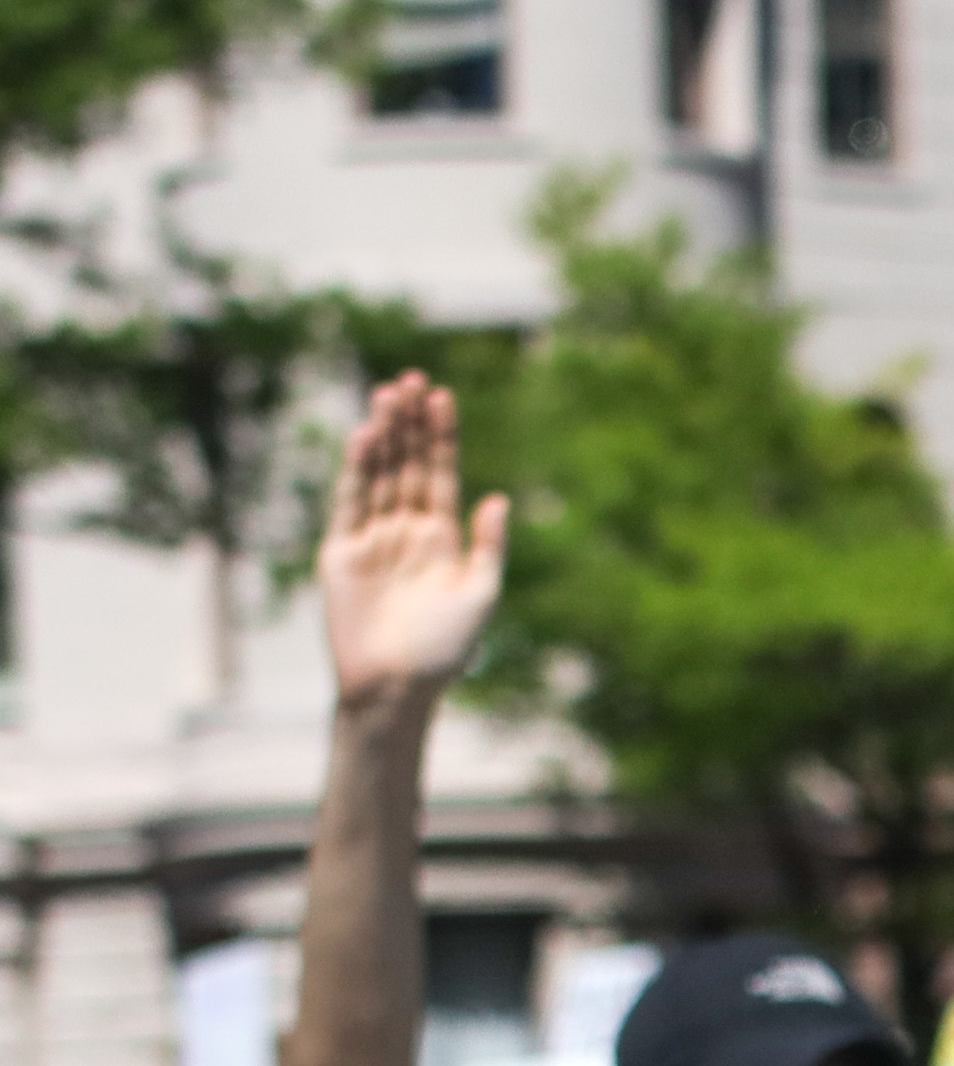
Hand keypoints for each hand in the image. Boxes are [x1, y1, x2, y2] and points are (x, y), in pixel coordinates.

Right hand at [319, 373, 508, 707]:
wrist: (396, 687)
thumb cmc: (445, 650)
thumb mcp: (480, 594)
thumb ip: (488, 545)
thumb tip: (499, 497)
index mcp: (443, 538)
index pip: (439, 474)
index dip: (440, 436)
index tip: (442, 395)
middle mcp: (406, 531)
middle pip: (406, 465)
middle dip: (409, 423)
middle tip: (411, 379)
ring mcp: (372, 538)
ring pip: (377, 475)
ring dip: (382, 436)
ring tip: (388, 395)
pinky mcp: (341, 551)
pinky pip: (349, 502)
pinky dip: (356, 469)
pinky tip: (364, 437)